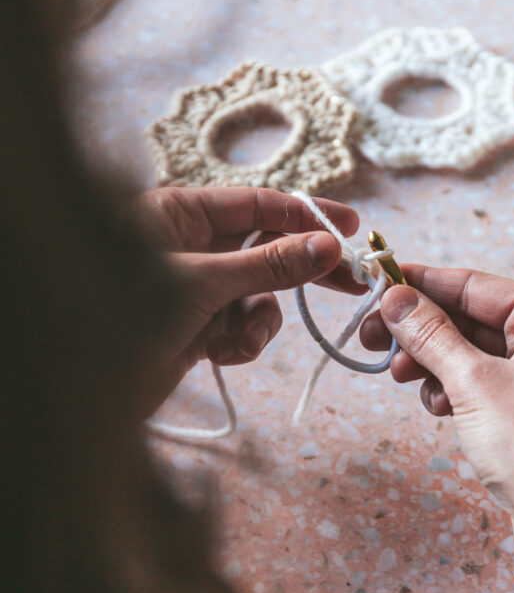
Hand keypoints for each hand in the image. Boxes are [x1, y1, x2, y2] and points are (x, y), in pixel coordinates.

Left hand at [135, 186, 359, 415]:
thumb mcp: (203, 282)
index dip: (305, 213)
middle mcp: (191, 246)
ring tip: (240, 340)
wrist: (83, 388)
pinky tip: (219, 356)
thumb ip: (269, 264)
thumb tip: (327, 247)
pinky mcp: (197, 327)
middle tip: (350, 281)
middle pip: (266, 247)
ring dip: (259, 321)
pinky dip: (240, 342)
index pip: (257, 204)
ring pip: (259, 296)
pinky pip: (241, 327)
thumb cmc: (123, 313)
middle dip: (301, 269)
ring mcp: (196, 288)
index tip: (350, 227)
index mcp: (181, 214)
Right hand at [361, 266, 513, 551]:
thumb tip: (395, 298)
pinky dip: (451, 389)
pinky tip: (438, 407)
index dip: (421, 284)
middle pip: (469, 317)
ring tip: (403, 378)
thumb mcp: (473, 383)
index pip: (474, 285)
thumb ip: (431, 335)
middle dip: (421, 331)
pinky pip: (478, 381)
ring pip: (468, 351)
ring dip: (432, 363)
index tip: (376, 284)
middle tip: (371, 338)